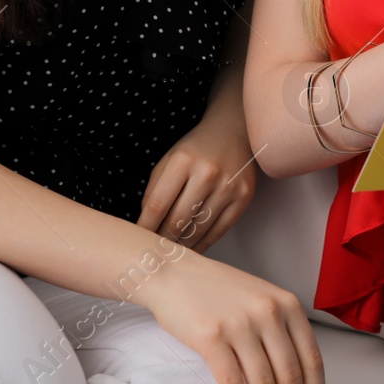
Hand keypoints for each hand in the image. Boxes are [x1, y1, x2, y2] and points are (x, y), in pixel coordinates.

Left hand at [137, 108, 256, 252]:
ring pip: (199, 229)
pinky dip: (204, 243)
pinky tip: (194, 246)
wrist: (234, 131)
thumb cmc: (197, 149)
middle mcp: (207, 173)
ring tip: (173, 250)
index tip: (139, 241)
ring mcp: (228, 185)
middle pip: (178, 220)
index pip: (157, 204)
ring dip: (183, 245)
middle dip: (163, 240)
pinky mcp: (244, 196)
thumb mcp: (169, 160)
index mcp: (182, 161)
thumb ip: (155, 190)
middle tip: (155, 252)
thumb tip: (148, 225)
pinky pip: (220, 229)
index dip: (146, 227)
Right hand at [137, 246, 326, 383]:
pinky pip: (231, 383)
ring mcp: (241, 324)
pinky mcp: (211, 337)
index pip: (312, 359)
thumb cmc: (219, 292)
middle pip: (290, 376)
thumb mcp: (262, 302)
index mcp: (288, 305)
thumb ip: (282, 333)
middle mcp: (269, 313)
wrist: (175, 274)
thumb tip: (297, 383)